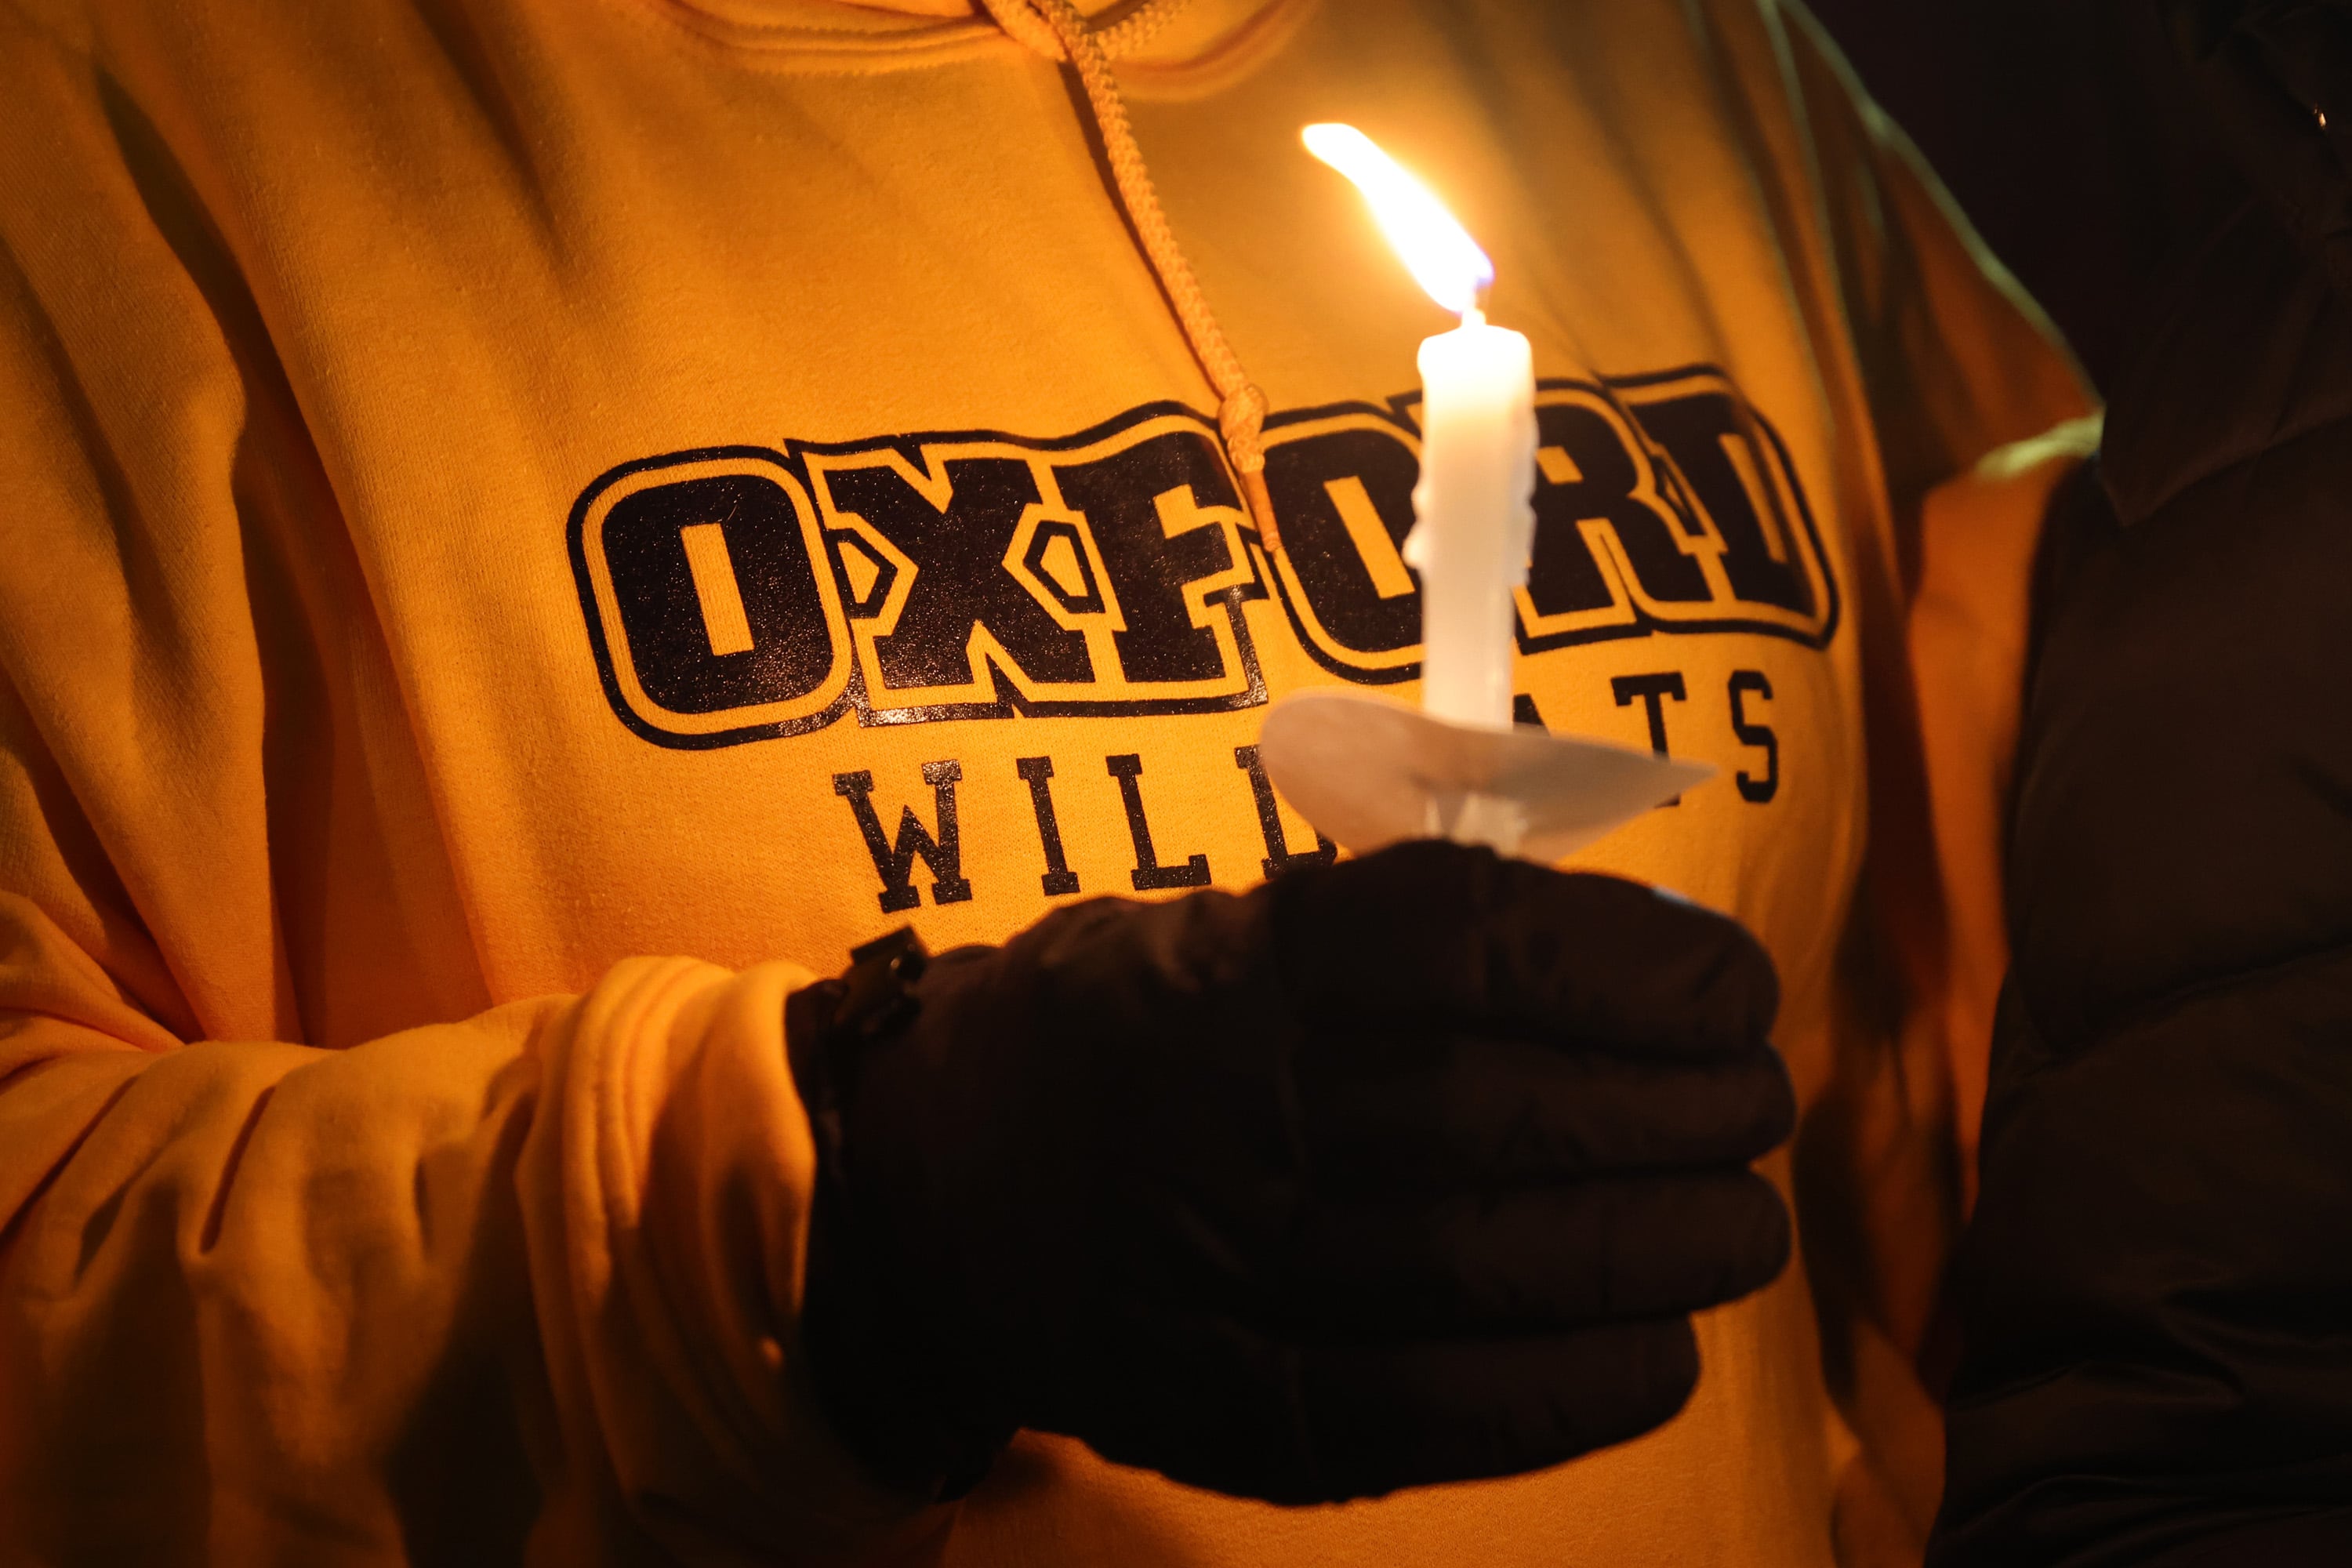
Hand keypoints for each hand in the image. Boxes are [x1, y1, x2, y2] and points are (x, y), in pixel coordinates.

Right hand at [788, 840, 1793, 1505]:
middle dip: (1676, 1106)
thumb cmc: (1112, 1038)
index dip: (1627, 958)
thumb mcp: (1212, 930)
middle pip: (1497, 1107)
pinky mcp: (1229, 1408)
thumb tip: (1617, 946)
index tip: (1726, 978)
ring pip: (1482, 1261)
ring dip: (1656, 1244)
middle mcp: (1220, 1117)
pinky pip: (1430, 1409)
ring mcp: (1217, 1276)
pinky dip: (1571, 1386)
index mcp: (1223, 970)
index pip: (1458, 939)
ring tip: (1743, 1221)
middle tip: (1759, 1097)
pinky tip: (1660, 1351)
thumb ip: (1385, 935)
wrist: (922, 1196)